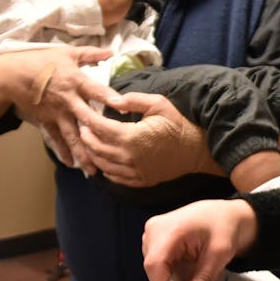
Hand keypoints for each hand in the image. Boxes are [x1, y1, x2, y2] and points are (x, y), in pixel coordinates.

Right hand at [0, 47, 115, 167]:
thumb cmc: (40, 61)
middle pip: (87, 119)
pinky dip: (63, 151)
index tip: (124, 108)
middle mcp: (69, 100)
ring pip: (72, 135)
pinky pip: (56, 138)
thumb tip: (110, 51)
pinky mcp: (46, 121)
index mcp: (76, 81)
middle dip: (100, 134)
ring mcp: (57, 113)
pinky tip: (72, 164)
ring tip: (93, 169)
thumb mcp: (67, 53)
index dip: (110, 98)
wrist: (11, 74)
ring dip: (82, 152)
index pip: (96, 91)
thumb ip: (90, 54)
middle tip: (114, 149)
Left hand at [72, 90, 221, 187]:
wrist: (197, 151)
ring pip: (103, 164)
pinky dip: (105, 168)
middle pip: (96, 147)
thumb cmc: (178, 124)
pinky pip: (115, 177)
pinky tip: (104, 161)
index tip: (82, 112)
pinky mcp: (140, 181)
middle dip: (86, 136)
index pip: (100, 127)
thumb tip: (111, 99)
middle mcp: (128, 157)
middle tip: (82, 126)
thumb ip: (133, 100)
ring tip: (89, 143)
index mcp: (131, 137)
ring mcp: (134, 172)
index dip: (88, 119)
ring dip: (92, 153)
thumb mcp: (158, 104)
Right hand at [144, 199, 258, 280]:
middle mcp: (154, 229)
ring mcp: (152, 234)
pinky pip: (158, 265)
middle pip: (153, 270)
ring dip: (172, 278)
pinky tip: (187, 269)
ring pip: (155, 269)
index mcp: (168, 228)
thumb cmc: (223, 225)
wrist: (224, 214)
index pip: (155, 265)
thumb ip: (205, 278)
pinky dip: (171, 272)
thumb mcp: (219, 253)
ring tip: (193, 274)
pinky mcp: (154, 241)